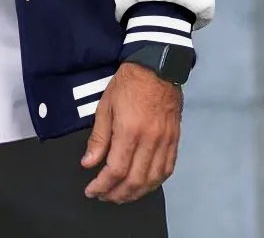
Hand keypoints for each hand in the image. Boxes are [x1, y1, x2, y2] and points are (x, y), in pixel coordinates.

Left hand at [80, 61, 181, 203]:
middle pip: (135, 180)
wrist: (156, 68)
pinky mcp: (174, 141)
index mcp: (129, 131)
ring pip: (152, 180)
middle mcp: (150, 141)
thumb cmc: (127, 83)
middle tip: (103, 196)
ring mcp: (165, 142)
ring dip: (136, 193)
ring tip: (121, 195)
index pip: (116, 170)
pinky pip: (167, 170)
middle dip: (117, 194)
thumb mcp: (105, 106)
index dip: (102, 185)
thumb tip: (88, 163)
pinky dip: (154, 182)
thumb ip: (98, 137)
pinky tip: (143, 185)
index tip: (92, 190)